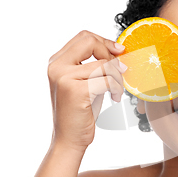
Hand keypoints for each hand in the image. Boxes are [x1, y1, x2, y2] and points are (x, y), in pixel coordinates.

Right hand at [47, 30, 126, 152]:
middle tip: (121, 69)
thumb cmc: (80, 111)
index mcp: (56, 62)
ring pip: (104, 64)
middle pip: (91, 42)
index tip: (119, 52)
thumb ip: (94, 64)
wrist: (69, 139)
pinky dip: (117, 88)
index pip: (84, 37)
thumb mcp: (84, 82)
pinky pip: (107, 80)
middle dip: (110, 54)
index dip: (104, 41)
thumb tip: (118, 50)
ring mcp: (64, 78)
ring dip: (117, 76)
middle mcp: (57, 67)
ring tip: (117, 89)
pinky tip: (115, 97)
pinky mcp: (76, 91)